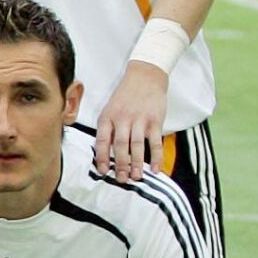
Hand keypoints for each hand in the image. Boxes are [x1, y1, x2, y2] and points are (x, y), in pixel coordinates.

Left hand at [92, 64, 168, 184]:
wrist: (145, 77)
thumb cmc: (125, 97)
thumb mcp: (110, 109)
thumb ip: (108, 128)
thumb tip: (104, 152)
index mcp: (108, 117)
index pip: (102, 140)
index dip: (101, 157)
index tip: (102, 171)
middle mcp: (123, 119)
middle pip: (121, 146)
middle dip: (120, 165)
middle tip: (121, 180)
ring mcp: (140, 120)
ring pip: (137, 146)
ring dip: (136, 164)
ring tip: (136, 177)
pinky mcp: (155, 120)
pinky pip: (156, 142)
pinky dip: (156, 157)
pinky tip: (155, 169)